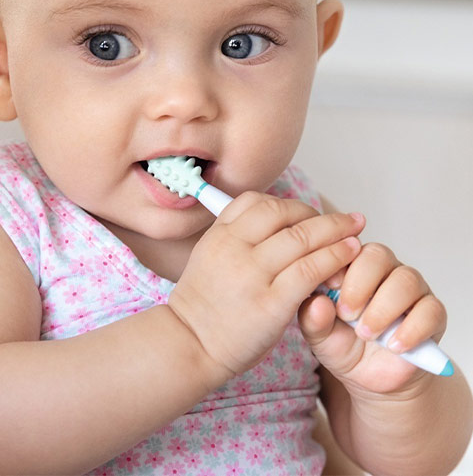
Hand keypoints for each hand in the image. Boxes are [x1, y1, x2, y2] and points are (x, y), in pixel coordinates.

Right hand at [167, 191, 364, 378]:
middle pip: (283, 212)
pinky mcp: (271, 302)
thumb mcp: (208, 257)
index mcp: (219, 235)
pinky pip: (310, 269)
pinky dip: (334, 257)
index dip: (289, 205)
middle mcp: (233, 247)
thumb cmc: (204, 305)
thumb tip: (273, 223)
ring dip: (335, 231)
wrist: (191, 344)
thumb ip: (235, 237)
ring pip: (302, 237)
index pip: (256, 202)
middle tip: (344, 220)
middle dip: (318, 214)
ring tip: (356, 233)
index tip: (307, 215)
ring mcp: (252, 273)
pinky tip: (349, 255)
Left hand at [299, 241, 447, 394]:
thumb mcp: (318, 334)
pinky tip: (393, 345)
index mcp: (351, 264)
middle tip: (346, 314)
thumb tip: (317, 302)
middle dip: (360, 285)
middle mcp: (383, 270)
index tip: (329, 287)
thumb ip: (312, 318)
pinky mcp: (433, 313)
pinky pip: (431, 310)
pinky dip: (412, 329)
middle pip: (378, 255)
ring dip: (383, 308)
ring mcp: (411, 289)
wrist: (368, 375)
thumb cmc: (340, 343)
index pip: (348, 247)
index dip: (339, 263)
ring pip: (406, 280)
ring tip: (366, 334)